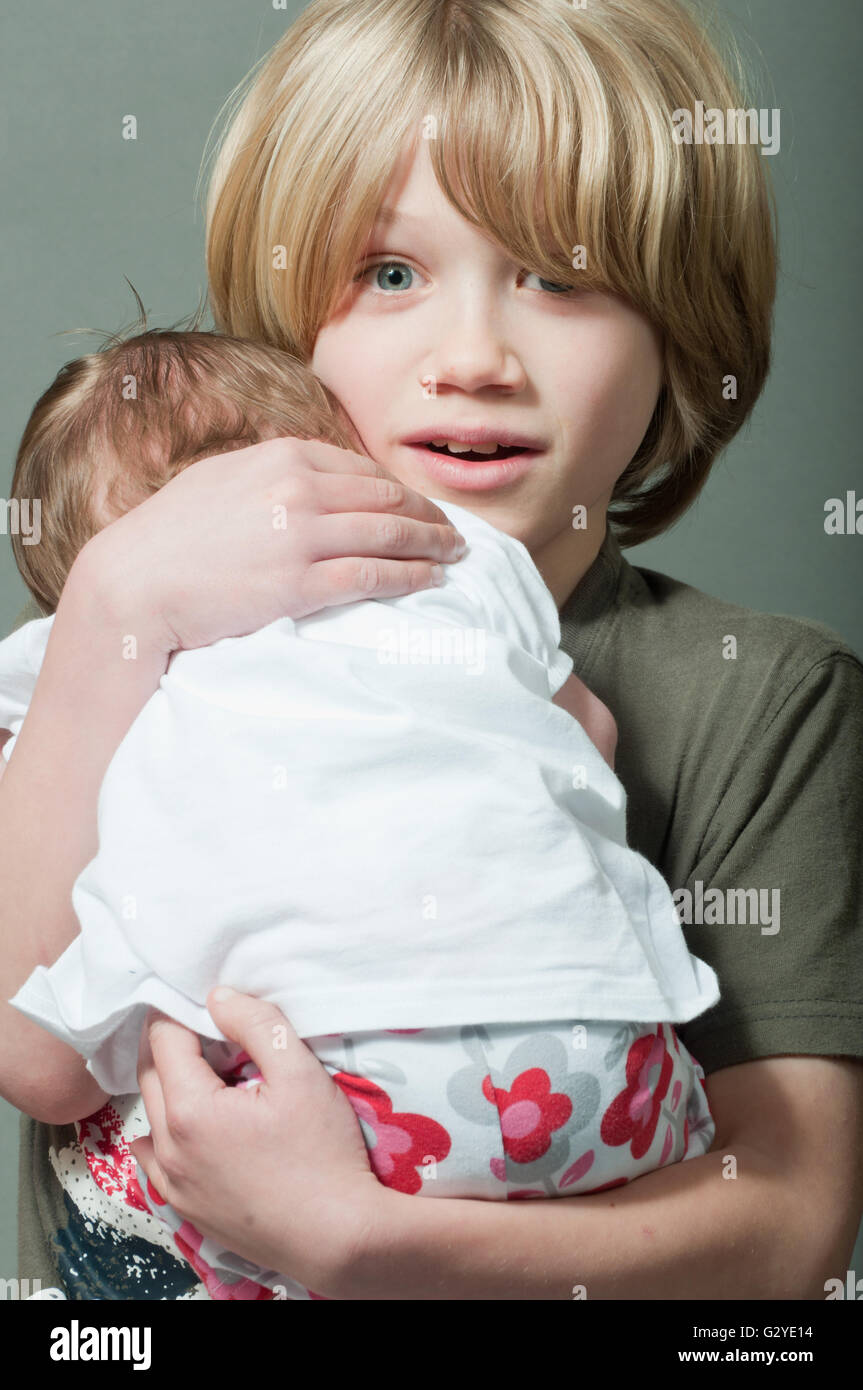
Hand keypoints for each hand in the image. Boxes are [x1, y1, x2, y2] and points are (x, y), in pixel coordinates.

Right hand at [76, 437, 466, 654]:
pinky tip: (430, 580)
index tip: (418, 508)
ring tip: (454, 555)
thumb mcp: (221, 480)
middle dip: (427, 517)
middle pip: (386, 500)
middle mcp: (298, 488)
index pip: (361, 470)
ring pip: (389, 536)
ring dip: (431, 546)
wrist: (134, 583)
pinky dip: (410, 577)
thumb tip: (312, 478)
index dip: (399, 491)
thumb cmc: (170, 535)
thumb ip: (271, 473)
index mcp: (281, 456)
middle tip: (453, 532)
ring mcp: (301, 535)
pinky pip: (373, 576)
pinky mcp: (300, 583)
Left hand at [129, 989, 388, 1295]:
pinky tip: (201, 1125)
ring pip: (152, 1114)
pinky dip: (168, 1130)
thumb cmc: (323, 1154)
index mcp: (190, 1110)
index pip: (163, 1038)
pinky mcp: (184, 1207)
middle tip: (219, 1035)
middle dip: (177, 1045)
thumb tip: (218, 997)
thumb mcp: (300, 1073)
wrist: (337, 1236)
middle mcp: (168, 1148)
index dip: (186, 1012)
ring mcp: (172, 1183)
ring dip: (173, 1086)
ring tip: (218, 1079)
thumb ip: (257, 1024)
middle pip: (151, 1073)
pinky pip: (155, 1158)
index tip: (214, 1006)